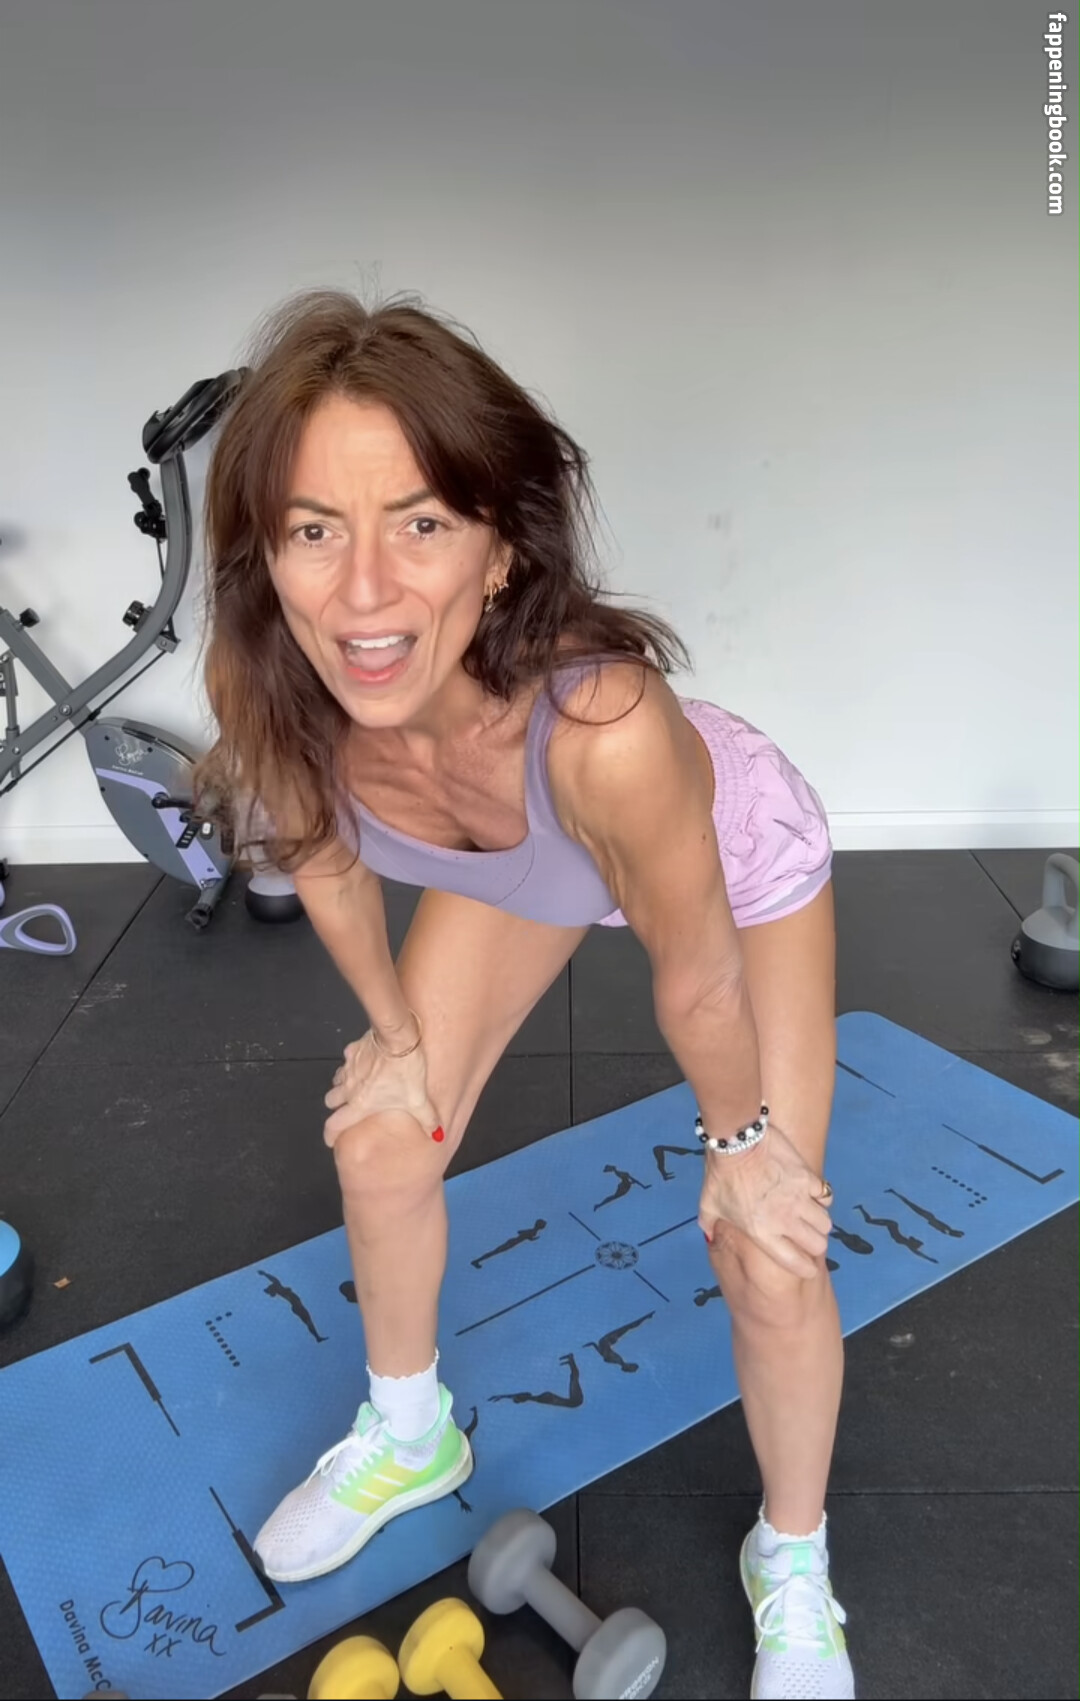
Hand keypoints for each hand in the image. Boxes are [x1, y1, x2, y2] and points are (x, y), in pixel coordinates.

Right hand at [322, 1025, 442, 1148]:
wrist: (398, 1036)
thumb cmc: (404, 1067)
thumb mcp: (418, 1099)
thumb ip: (427, 1118)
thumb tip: (436, 1133)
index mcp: (360, 1103)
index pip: (335, 1124)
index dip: (330, 1134)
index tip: (331, 1140)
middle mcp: (349, 1087)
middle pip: (330, 1101)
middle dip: (335, 1107)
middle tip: (346, 1111)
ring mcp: (349, 1067)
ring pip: (336, 1081)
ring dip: (341, 1086)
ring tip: (354, 1088)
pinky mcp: (354, 1050)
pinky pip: (346, 1059)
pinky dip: (351, 1064)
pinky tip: (364, 1063)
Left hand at [697, 1123, 831, 1277]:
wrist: (736, 1140)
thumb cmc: (720, 1174)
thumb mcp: (708, 1204)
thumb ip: (709, 1224)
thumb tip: (708, 1235)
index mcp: (763, 1233)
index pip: (796, 1263)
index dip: (805, 1268)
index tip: (807, 1267)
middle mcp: (786, 1221)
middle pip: (818, 1245)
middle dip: (814, 1243)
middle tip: (806, 1235)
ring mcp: (799, 1199)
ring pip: (824, 1223)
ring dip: (818, 1221)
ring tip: (809, 1215)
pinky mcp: (807, 1178)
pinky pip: (825, 1196)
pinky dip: (821, 1197)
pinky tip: (811, 1193)